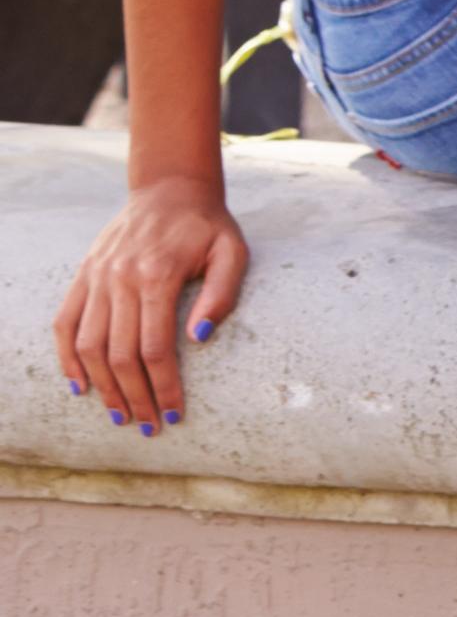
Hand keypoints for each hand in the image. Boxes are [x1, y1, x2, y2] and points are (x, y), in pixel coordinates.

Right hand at [54, 170, 244, 430]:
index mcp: (157, 276)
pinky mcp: (83, 277)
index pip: (155, 348)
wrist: (169, 190)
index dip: (163, 386)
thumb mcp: (232, 253)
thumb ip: (221, 294)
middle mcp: (120, 279)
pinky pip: (65, 323)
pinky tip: (81, 386)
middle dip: (135, 397)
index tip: (175, 413)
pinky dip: (68, 358)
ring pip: (88, 345)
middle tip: (149, 427)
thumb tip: (199, 337)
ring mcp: (96, 278)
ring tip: (120, 416)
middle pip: (119, 354)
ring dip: (102, 387)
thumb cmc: (207, 226)